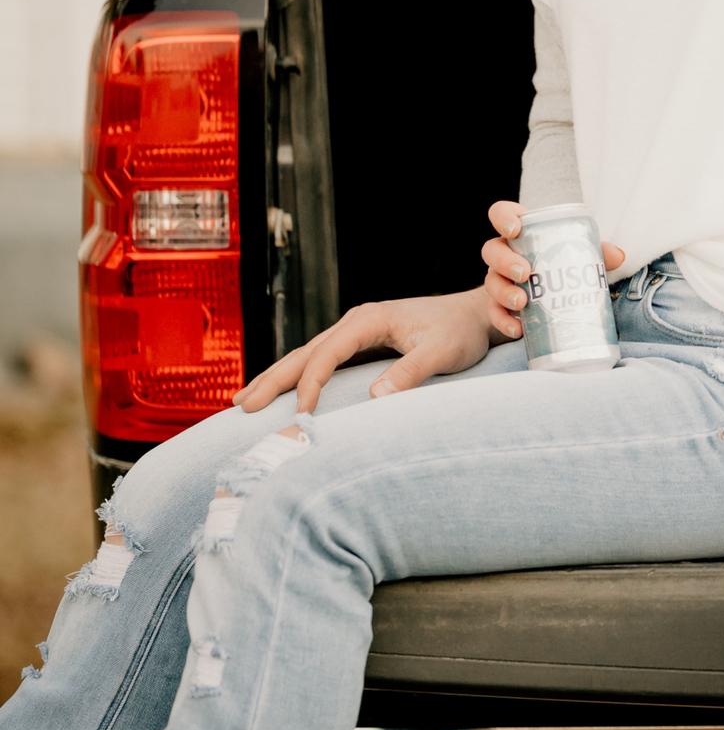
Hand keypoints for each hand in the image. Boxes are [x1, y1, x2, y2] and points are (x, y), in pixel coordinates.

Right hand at [234, 287, 496, 413]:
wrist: (477, 316)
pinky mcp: (363, 343)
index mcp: (369, 320)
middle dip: (272, 379)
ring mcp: (357, 331)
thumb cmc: (461, 332)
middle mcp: (357, 322)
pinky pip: (322, 361)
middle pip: (304, 352)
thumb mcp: (442, 352)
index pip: (327, 354)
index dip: (310, 384)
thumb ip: (411, 371)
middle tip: (240, 407)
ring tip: (243, 401)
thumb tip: (375, 396)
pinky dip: (298, 376)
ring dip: (277, 378)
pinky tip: (283, 392)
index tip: (302, 414)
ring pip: (307, 355)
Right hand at [478, 199, 625, 335]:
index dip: (503, 218)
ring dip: (504, 292)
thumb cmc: (561, 266)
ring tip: (522, 303)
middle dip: (505, 261)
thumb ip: (597, 252)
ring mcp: (498, 279)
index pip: (502, 214)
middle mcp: (504, 254)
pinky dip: (504, 322)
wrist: (545, 299)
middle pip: (492, 250)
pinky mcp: (498, 306)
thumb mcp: (578, 256)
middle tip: (526, 274)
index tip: (515, 230)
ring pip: (491, 282)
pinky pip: (494, 313)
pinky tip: (518, 329)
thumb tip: (619, 255)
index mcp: (523, 234)